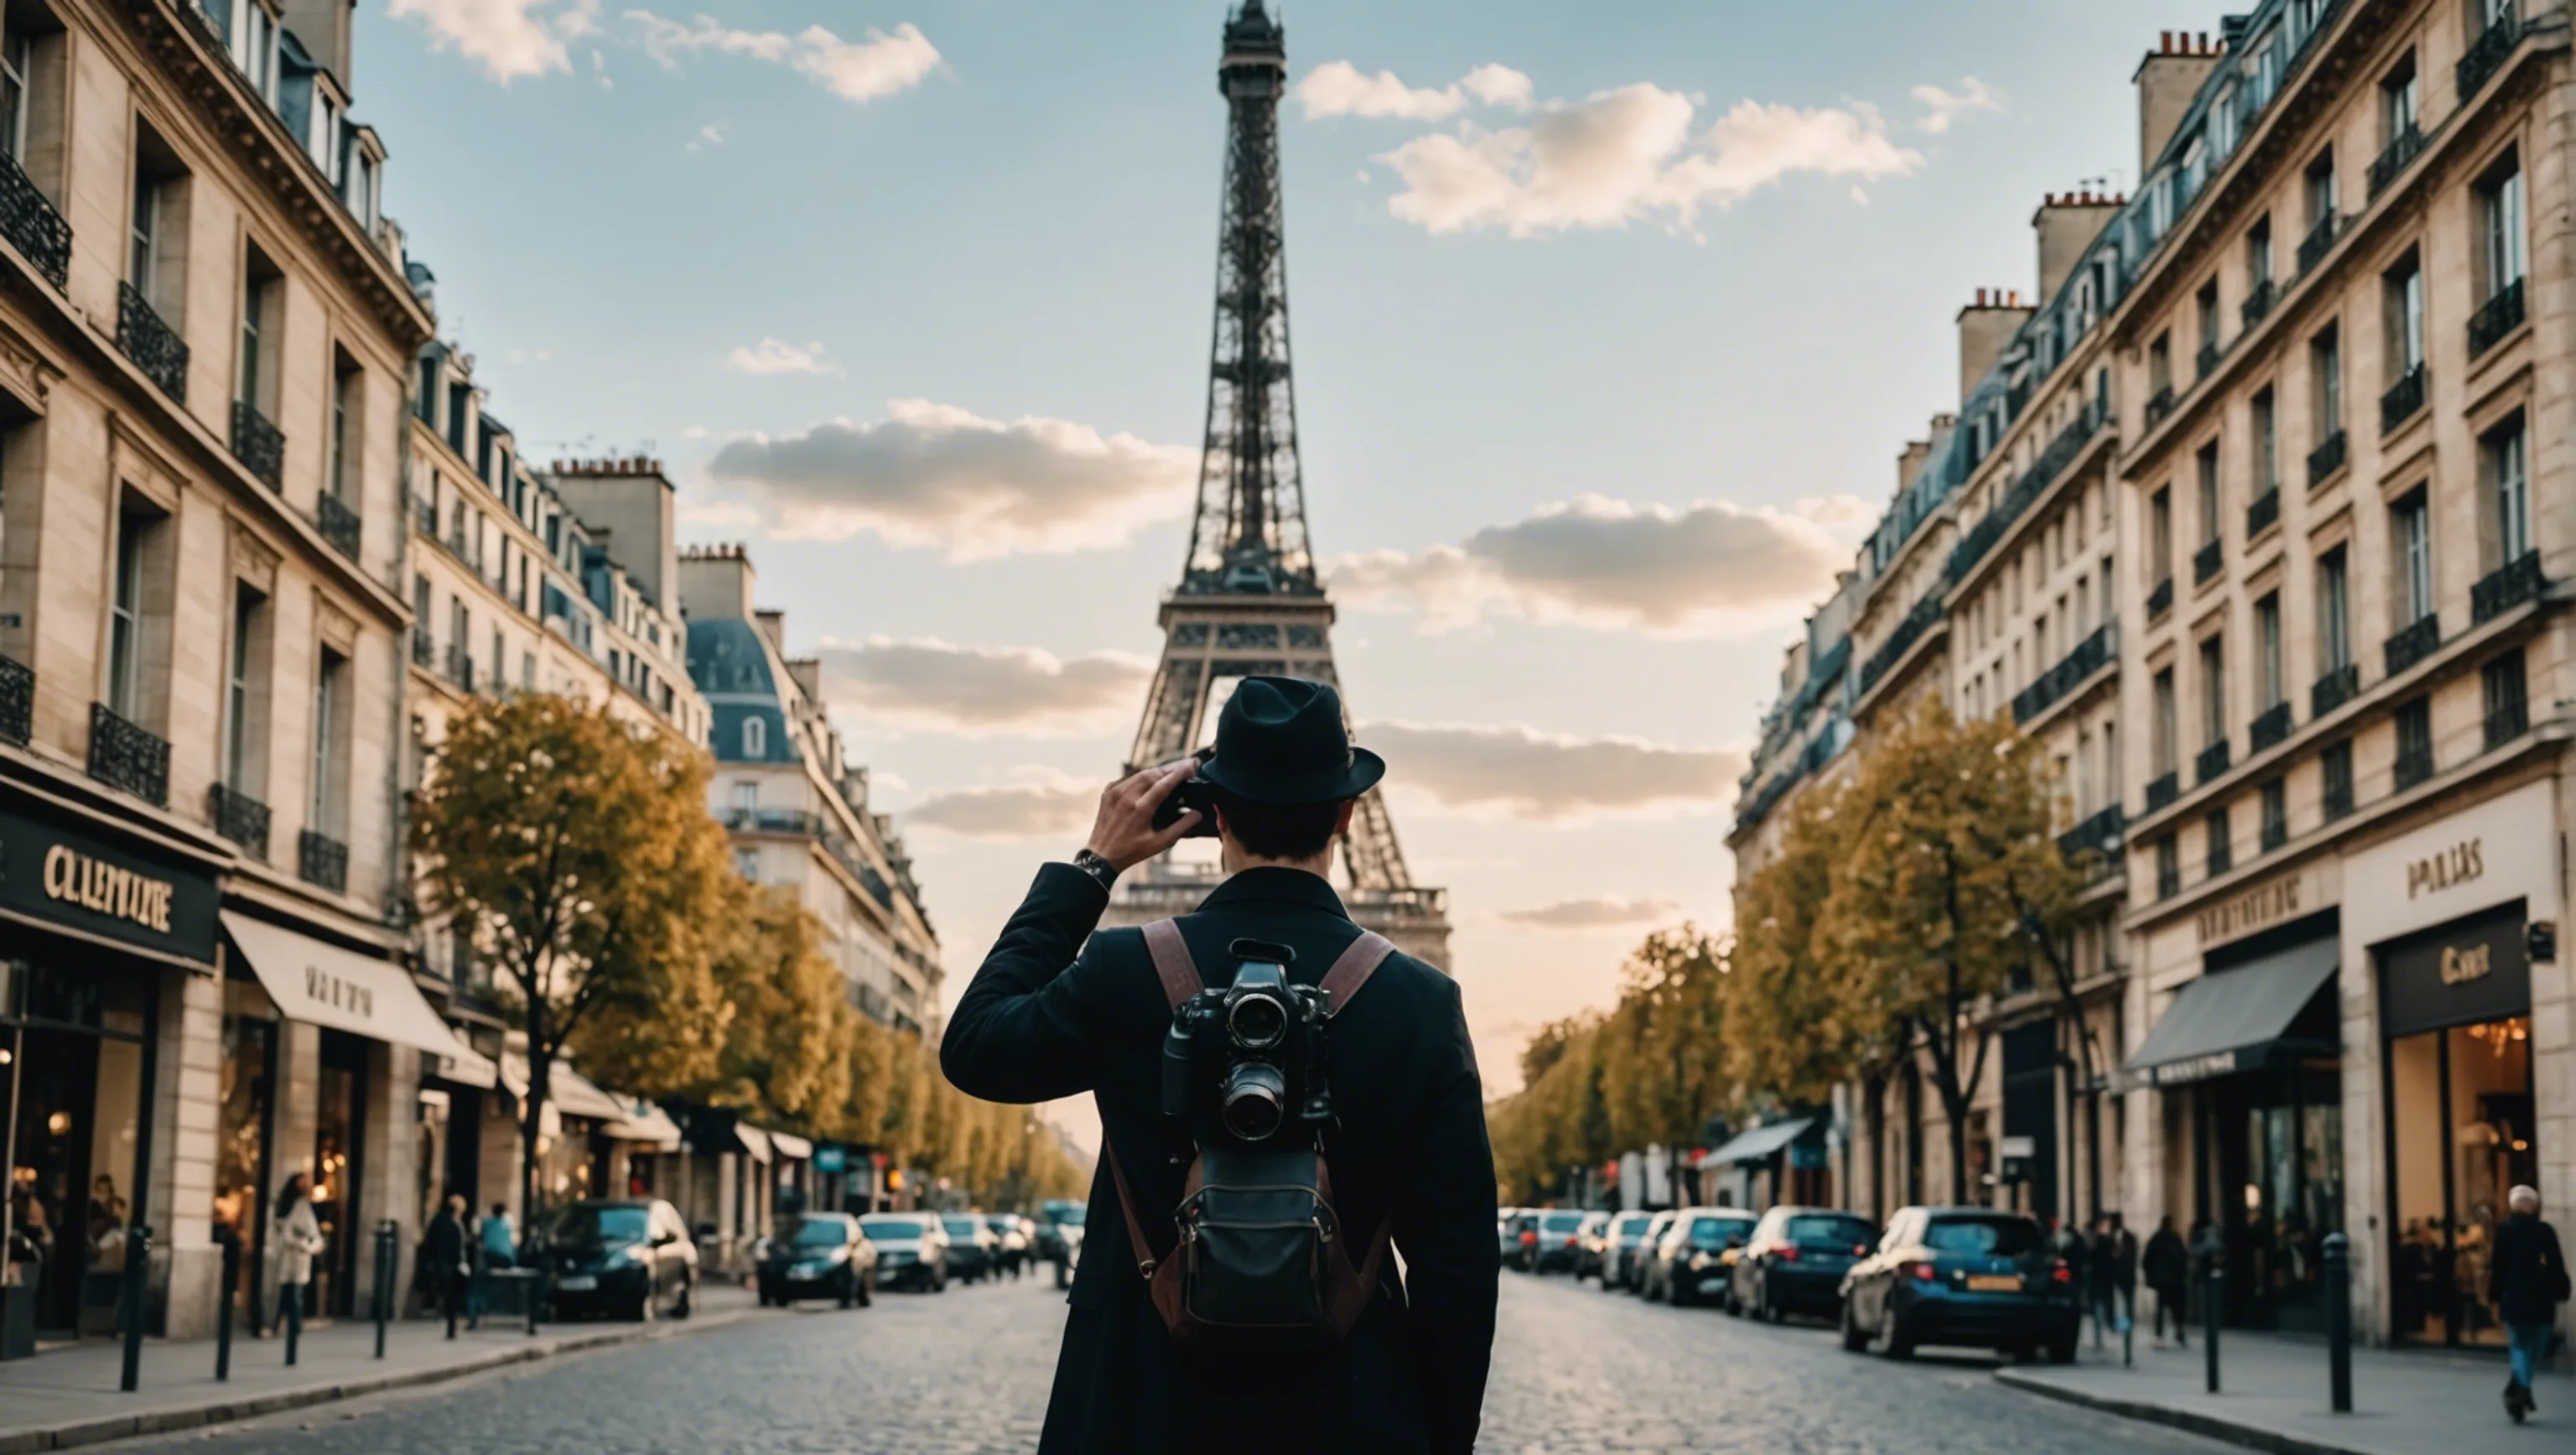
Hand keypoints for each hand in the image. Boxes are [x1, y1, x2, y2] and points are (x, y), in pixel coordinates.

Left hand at [1083, 759, 1200, 871]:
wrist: (1101, 856)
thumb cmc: (1131, 851)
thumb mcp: (1159, 843)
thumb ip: (1180, 827)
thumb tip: (1197, 814)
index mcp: (1140, 809)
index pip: (1164, 784)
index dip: (1180, 772)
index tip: (1192, 765)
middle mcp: (1126, 796)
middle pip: (1152, 774)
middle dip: (1170, 768)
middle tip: (1185, 765)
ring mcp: (1115, 792)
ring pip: (1139, 773)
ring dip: (1157, 771)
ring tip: (1171, 770)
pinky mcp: (1108, 792)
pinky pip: (1128, 778)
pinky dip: (1141, 776)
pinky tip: (1150, 779)